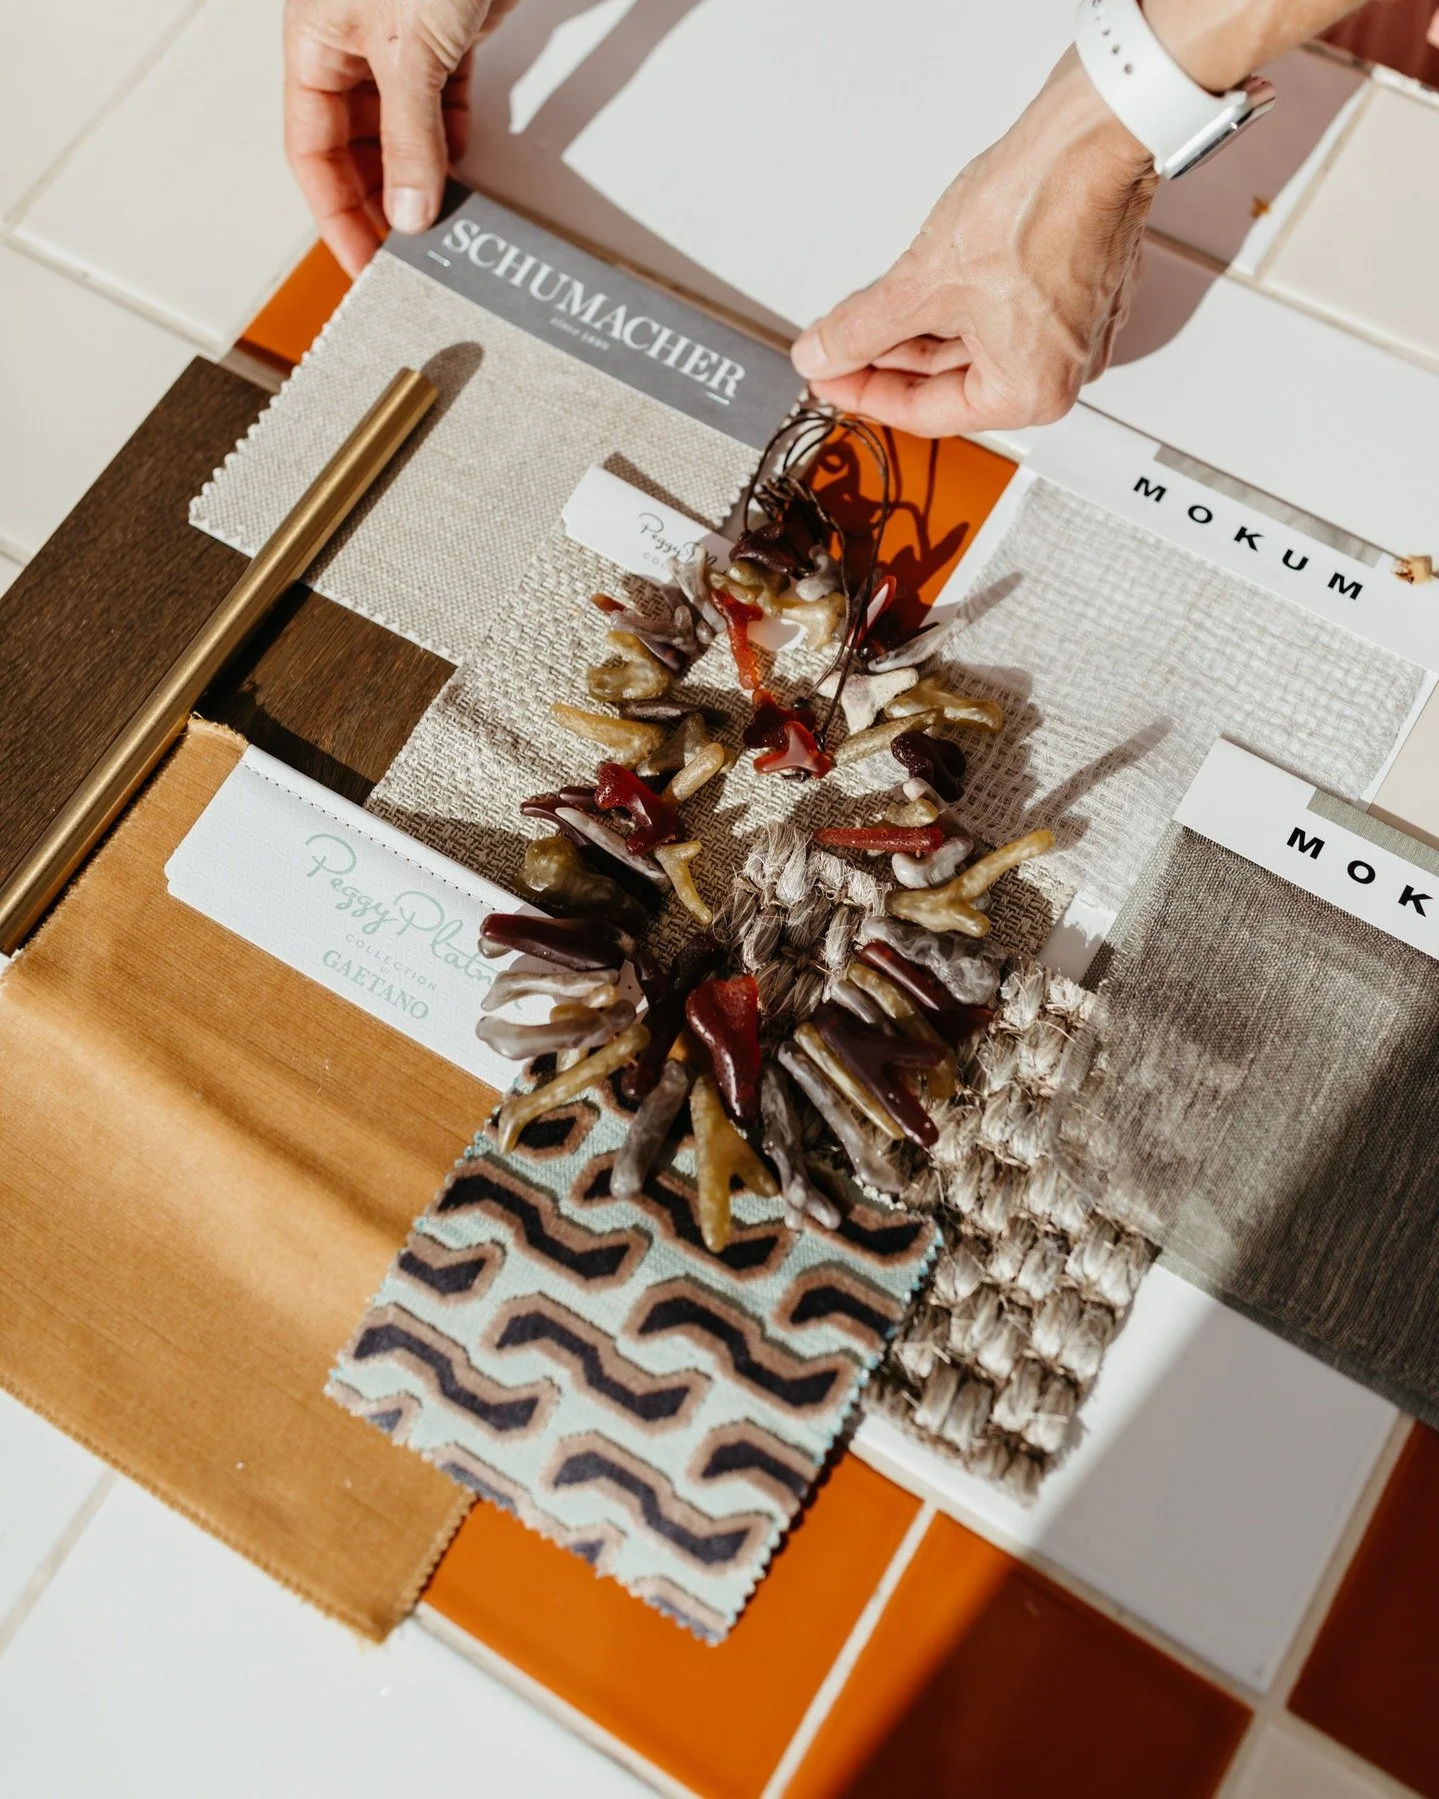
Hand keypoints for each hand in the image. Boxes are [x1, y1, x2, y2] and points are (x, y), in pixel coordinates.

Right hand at [284, 0, 521, 275]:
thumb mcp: (409, 54)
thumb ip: (411, 140)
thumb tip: (409, 213)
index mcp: (315, 45)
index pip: (313, 153)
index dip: (335, 214)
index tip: (364, 266)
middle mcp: (352, 47)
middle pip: (357, 150)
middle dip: (380, 204)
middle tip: (408, 260)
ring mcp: (402, 44)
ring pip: (403, 133)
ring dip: (421, 181)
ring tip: (442, 230)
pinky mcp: (449, 37)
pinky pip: (444, 108)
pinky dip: (455, 145)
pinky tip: (465, 180)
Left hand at [791, 51, 1157, 435]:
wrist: (1095, 131)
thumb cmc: (1037, 205)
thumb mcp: (921, 283)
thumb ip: (861, 329)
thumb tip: (823, 353)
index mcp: (1030, 392)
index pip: (926, 412)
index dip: (864, 393)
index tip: (827, 375)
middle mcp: (1060, 370)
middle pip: (950, 380)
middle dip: (889, 358)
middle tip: (837, 344)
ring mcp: (1073, 327)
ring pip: (973, 343)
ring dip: (917, 330)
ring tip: (865, 311)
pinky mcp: (1073, 285)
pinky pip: (1000, 312)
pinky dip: (954, 304)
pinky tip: (915, 286)